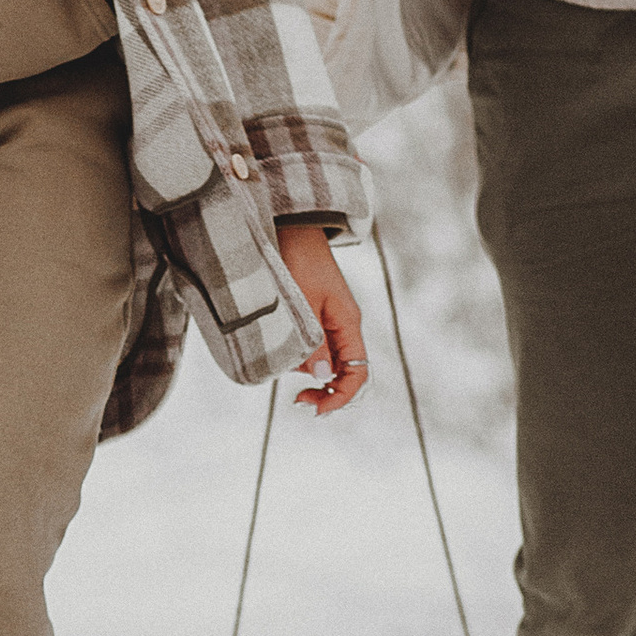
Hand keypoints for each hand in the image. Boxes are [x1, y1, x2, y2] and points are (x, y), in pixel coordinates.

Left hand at [275, 220, 367, 413]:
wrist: (287, 225)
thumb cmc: (296, 257)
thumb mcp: (302, 302)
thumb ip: (312, 341)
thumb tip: (321, 376)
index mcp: (348, 322)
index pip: (358, 373)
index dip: (341, 398)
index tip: (315, 410)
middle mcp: (342, 326)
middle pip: (344, 374)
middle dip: (323, 392)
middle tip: (297, 401)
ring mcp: (328, 321)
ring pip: (323, 363)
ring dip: (304, 372)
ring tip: (278, 359)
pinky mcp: (312, 316)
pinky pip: (311, 348)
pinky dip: (296, 356)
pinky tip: (277, 348)